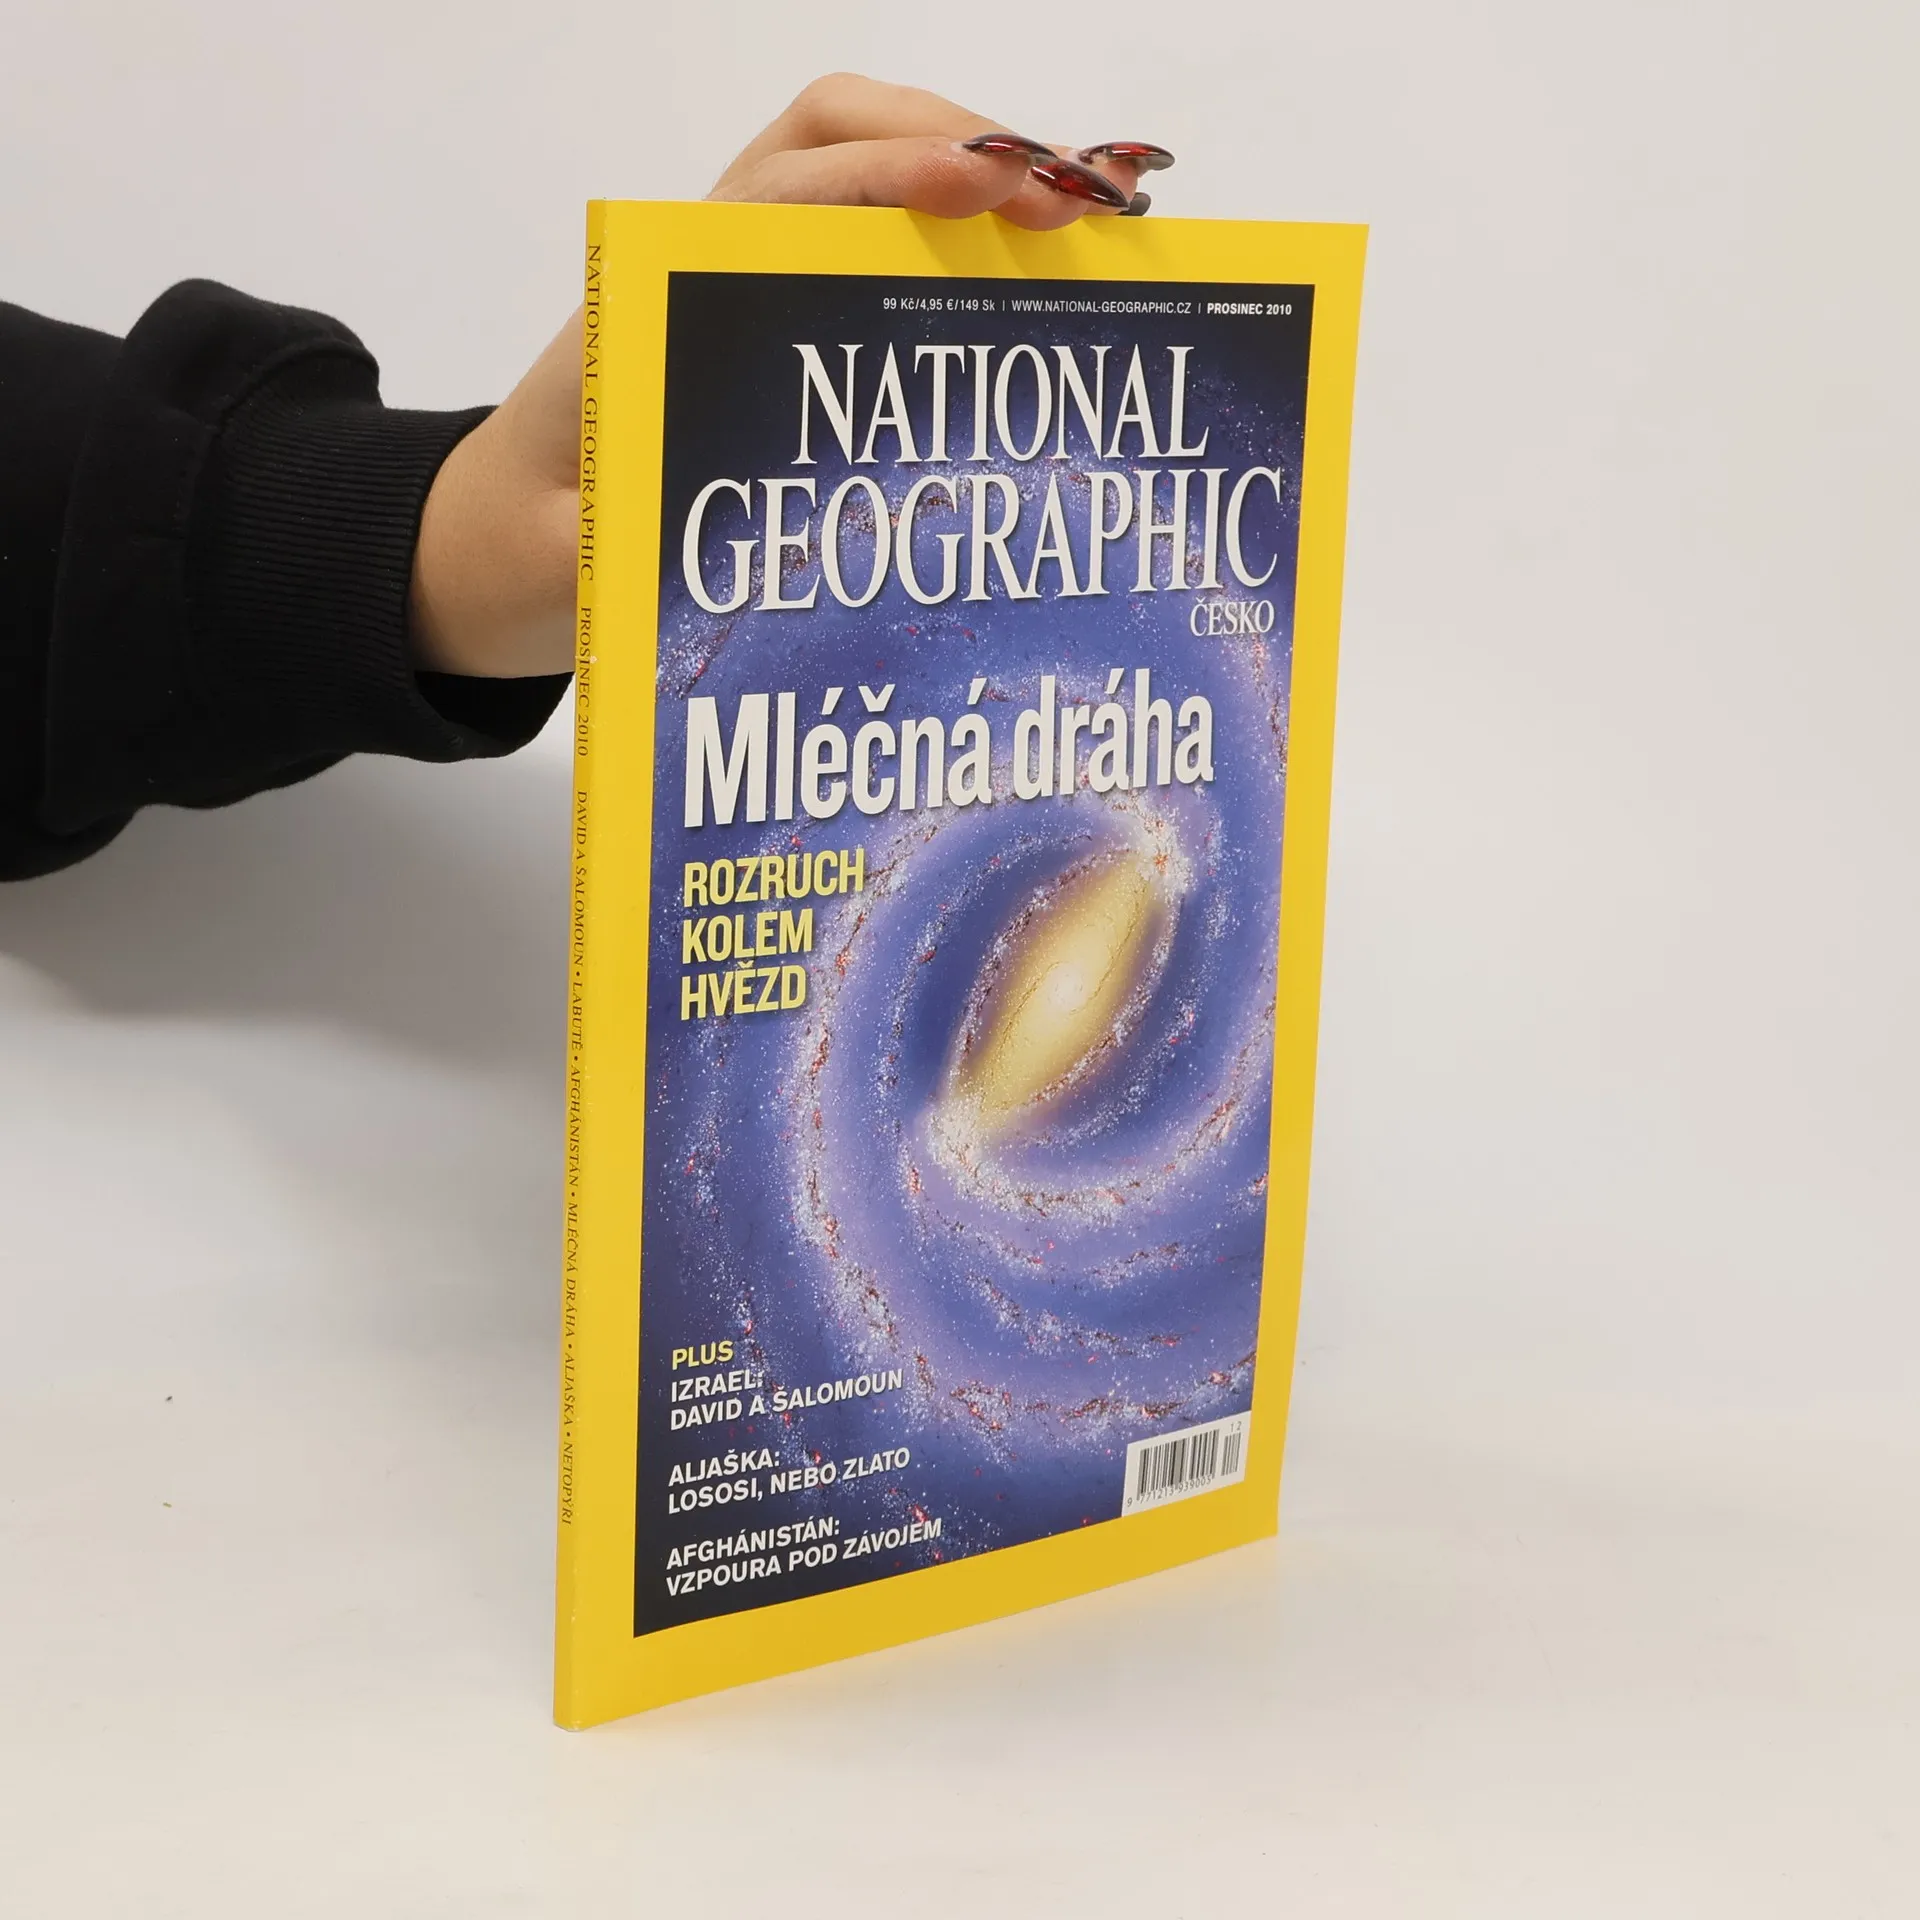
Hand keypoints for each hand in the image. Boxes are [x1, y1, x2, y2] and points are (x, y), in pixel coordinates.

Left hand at [410, 74, 1171, 678]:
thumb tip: (721, 547)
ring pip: (871, 169)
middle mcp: (711, 262)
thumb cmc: (543, 542)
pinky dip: (966, 230)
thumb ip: (619, 543)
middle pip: (845, 136)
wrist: (501, 544)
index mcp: (659, 299)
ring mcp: (752, 278)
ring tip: (1091, 219)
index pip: (788, 192)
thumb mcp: (576, 551)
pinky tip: (1042, 268)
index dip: (891, 180)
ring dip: (980, 176)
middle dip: (968, 148)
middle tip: (1082, 206)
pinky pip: (878, 235)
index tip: (985, 192)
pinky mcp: (785, 316)